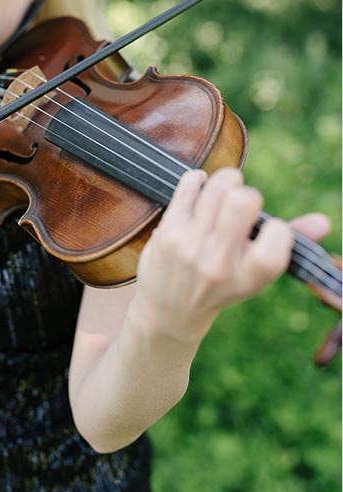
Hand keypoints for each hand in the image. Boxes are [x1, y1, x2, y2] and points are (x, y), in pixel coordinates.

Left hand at [134, 167, 295, 344]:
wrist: (170, 312)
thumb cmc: (222, 283)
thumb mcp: (255, 272)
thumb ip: (291, 243)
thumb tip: (324, 222)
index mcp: (250, 276)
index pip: (280, 234)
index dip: (277, 226)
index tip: (267, 233)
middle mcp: (219, 263)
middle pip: (243, 201)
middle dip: (247, 192)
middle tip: (241, 201)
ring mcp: (190, 247)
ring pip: (216, 188)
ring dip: (225, 180)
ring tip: (224, 190)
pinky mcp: (168, 232)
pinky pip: (189, 186)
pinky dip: (198, 179)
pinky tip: (200, 188)